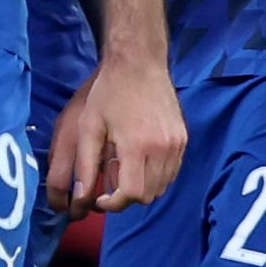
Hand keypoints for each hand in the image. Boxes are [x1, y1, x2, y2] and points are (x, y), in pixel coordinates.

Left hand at [49, 57, 185, 216]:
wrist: (139, 63)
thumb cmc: (109, 93)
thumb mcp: (89, 127)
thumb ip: (85, 165)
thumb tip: (82, 198)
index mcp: (138, 145)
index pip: (132, 194)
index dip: (113, 204)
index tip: (99, 198)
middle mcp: (163, 148)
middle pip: (148, 195)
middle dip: (126, 196)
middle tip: (109, 180)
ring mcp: (177, 144)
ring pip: (162, 186)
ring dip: (141, 187)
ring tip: (122, 167)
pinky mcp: (183, 139)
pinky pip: (171, 172)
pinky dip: (155, 175)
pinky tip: (138, 160)